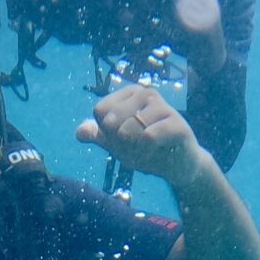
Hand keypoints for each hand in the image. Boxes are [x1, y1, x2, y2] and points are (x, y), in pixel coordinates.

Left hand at [77, 83, 207, 189]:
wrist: (180, 166)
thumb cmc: (148, 150)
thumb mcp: (118, 144)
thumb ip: (98, 136)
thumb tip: (79, 132)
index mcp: (130, 94)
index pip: (101, 111)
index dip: (107, 134)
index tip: (124, 140)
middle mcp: (146, 93)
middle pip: (111, 122)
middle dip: (119, 144)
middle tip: (137, 149)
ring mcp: (163, 106)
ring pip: (128, 130)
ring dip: (132, 150)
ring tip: (148, 151)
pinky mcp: (177, 123)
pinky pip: (148, 138)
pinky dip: (147, 152)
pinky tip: (158, 153)